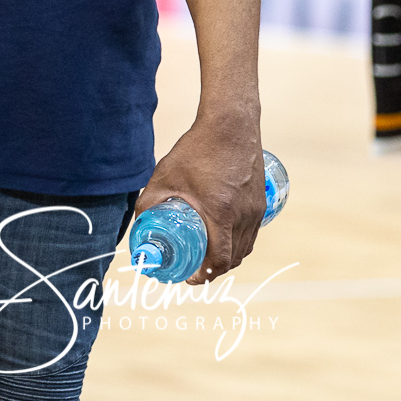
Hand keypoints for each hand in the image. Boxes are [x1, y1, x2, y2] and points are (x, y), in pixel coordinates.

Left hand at [134, 115, 262, 284]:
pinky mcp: (261, 201)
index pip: (220, 259)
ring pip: (245, 247)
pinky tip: (226, 239)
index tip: (191, 277)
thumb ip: (149, 201)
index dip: (205, 275)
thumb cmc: (198, 148)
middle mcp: (243, 215)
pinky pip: (253, 233)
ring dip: (229, 258)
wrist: (231, 124)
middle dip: (214, 270)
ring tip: (209, 256)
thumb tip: (139, 224)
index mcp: (221, 212)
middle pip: (233, 258)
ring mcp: (256, 209)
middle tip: (195, 268)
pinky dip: (240, 243)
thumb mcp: (166, 175)